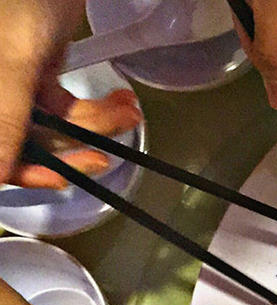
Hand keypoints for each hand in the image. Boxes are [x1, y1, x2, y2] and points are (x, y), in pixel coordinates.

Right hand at [0, 1, 142, 188]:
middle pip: (29, 142)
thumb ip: (6, 117)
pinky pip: (67, 105)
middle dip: (75, 143)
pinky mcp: (40, 75)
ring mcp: (16, 86)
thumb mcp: (15, 63)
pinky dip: (96, 106)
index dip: (24, 170)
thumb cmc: (22, 2)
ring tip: (128, 114)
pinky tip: (121, 102)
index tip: (60, 178)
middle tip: (104, 154)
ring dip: (96, 123)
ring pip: (55, 124)